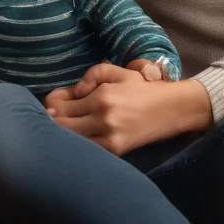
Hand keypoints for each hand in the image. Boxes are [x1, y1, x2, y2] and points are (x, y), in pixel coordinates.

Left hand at [44, 62, 211, 155]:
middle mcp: (103, 120)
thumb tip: (72, 93)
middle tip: (58, 112)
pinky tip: (82, 134)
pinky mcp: (116, 152)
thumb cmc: (141, 88)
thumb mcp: (116, 72)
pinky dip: (79, 143)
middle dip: (53, 118)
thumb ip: (90, 76)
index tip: (58, 99)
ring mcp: (109, 139)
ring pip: (70, 140)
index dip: (51, 102)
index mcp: (102, 98)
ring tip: (70, 123)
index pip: (58, 106)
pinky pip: (87, 150)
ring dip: (64, 132)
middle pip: (59, 126)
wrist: (172, 110)